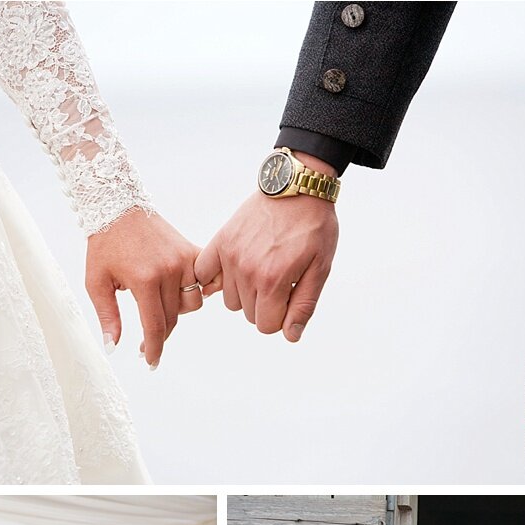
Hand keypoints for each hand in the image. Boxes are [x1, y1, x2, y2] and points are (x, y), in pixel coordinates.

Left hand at [85, 208, 203, 367]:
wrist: (118, 205)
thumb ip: (107, 315)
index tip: (151, 363)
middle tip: (147, 342)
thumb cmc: (105, 243)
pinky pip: (206, 282)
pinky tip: (186, 294)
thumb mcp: (96, 280)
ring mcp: (184, 260)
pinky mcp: (193, 252)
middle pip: (174, 318)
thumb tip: (113, 348)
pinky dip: (201, 291)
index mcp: (144, 279)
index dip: (154, 349)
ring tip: (160, 306)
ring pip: (192, 304)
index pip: (155, 326)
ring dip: (179, 311)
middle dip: (160, 334)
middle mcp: (168, 270)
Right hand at [195, 158, 338, 340]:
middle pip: (249, 314)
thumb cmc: (314, 230)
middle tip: (280, 282)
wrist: (296, 188)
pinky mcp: (220, 240)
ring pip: (230, 300)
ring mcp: (230, 255)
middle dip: (266, 306)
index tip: (290, 300)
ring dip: (245, 294)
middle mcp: (246, 270)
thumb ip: (303, 306)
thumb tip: (289, 336)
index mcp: (272, 281)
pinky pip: (205, 274)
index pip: (266, 326)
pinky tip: (235, 272)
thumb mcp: (319, 270)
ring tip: (262, 271)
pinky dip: (217, 278)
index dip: (281, 318)